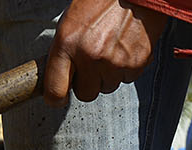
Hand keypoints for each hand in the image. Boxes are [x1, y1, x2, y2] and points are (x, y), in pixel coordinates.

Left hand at [42, 0, 167, 105]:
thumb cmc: (101, 1)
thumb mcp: (71, 21)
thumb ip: (64, 51)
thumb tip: (60, 76)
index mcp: (67, 43)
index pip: (55, 90)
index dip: (56, 98)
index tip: (59, 98)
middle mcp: (90, 56)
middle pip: (85, 94)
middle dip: (87, 82)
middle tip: (91, 63)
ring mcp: (115, 61)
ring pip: (107, 87)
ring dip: (108, 74)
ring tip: (111, 48)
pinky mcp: (136, 63)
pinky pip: (127, 78)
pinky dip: (127, 67)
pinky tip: (125, 47)